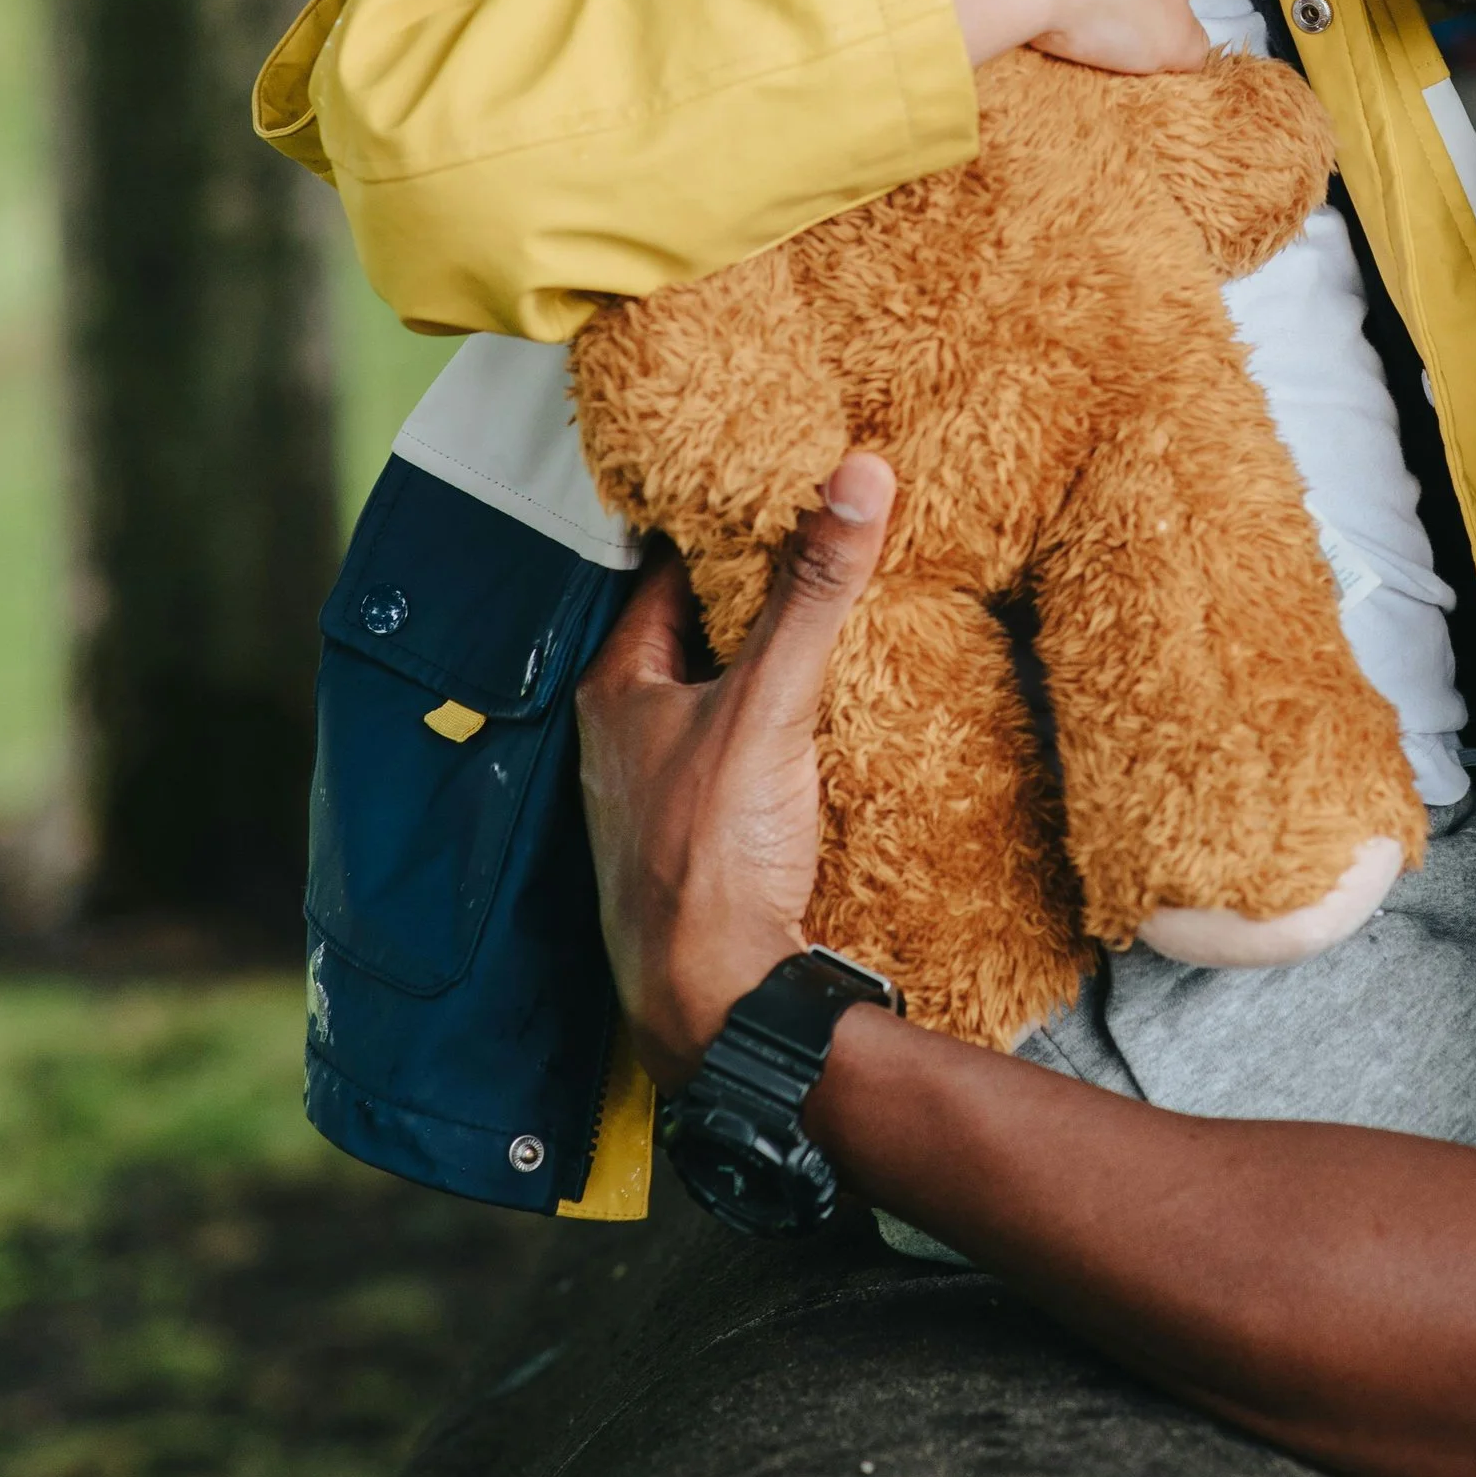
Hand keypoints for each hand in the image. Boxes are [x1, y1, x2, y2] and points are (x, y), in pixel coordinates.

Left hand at [575, 452, 895, 1091]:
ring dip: (778, 655)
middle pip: (705, 627)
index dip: (725, 520)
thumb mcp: (768, 705)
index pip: (670, 570)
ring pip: (728, 688)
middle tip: (828, 525)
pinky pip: (751, 743)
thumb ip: (814, 593)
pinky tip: (838, 704)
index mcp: (618, 688)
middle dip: (762, 584)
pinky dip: (788, 716)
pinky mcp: (712, 827)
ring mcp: (670, 783)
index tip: (783, 475)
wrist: (723, 1002)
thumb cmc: (709, 859)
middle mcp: (632, 730)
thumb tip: (856, 478)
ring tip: (844, 599)